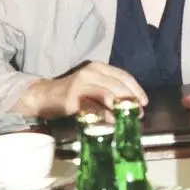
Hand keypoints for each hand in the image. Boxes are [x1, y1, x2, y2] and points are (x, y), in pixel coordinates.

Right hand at [14, 62, 147, 119]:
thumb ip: (109, 90)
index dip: (136, 89)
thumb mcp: (93, 86)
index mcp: (99, 67)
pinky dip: (104, 115)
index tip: (144, 102)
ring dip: (120, 108)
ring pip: (107, 94)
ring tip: (127, 119)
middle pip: (118, 85)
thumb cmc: (73, 93)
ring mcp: (82, 83)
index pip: (123, 76)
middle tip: (138, 114)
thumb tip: (130, 105)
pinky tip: (111, 122)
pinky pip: (93, 106)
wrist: (45, 95)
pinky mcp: (73, 97)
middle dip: (130, 100)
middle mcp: (91, 72)